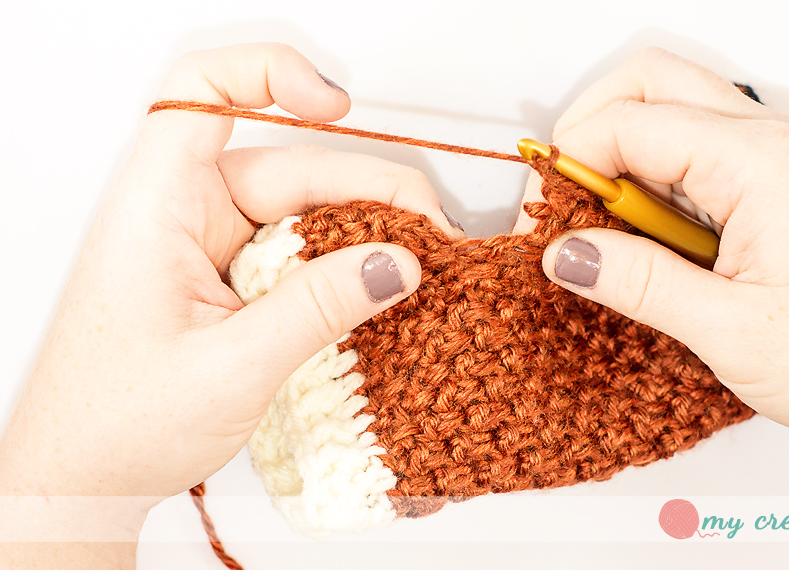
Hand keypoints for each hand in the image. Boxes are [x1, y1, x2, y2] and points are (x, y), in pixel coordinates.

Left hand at [0, 43, 460, 548]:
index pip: (201, 93)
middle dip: (368, 189)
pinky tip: (376, 293)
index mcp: (158, 208)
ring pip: (301, 211)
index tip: (338, 107)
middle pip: (289, 164)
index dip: (272, 73)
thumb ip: (318, 310)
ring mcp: (209, 246)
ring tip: (417, 269)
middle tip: (429, 234)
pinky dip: (339, 267)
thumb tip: (397, 263)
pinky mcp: (230, 279)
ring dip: (361, 233)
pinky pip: (296, 252)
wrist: (81, 480)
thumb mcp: (230, 369)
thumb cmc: (116, 425)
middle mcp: (184, 213)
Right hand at [533, 49, 788, 494]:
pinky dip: (653, 184)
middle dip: (590, 128)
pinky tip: (649, 242)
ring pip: (670, 114)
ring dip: (622, 159)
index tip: (543, 217)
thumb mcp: (729, 330)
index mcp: (757, 162)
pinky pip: (695, 155)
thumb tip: (565, 253)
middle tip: (563, 199)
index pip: (631, 122)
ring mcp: (773, 161)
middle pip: (651, 83)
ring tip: (608, 233)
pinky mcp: (772, 188)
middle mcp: (768, 143)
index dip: (571, 162)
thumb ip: (636, 283)